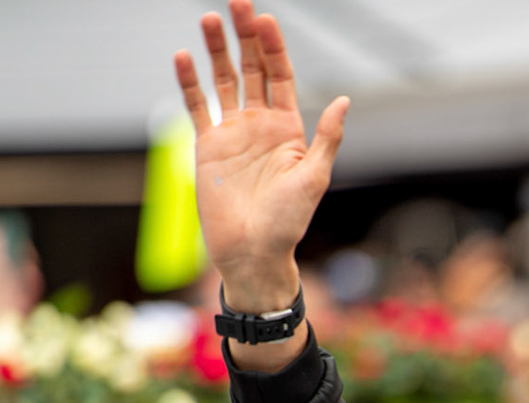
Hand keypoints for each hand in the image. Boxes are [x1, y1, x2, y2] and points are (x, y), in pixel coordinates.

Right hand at [172, 0, 347, 309]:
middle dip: (245, 37)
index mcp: (289, 129)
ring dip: (216, 50)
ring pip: (224, 81)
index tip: (264, 20)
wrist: (253, 252)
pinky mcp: (207, 147)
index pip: (280, 76)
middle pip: (252, 69)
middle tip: (238, 3)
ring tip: (209, 18)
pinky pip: (197, 107)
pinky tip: (184, 56)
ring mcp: (233, 133)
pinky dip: (190, 82)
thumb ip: (327, 137)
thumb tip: (344, 100)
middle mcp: (260, 125)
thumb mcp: (313, 177)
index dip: (273, 48)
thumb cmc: (288, 222)